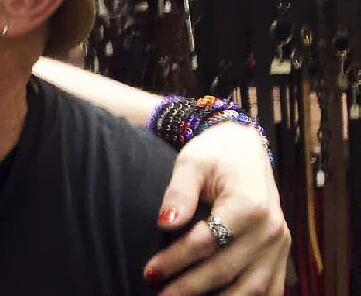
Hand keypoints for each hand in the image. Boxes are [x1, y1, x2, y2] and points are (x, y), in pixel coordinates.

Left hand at [146, 123, 289, 294]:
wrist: (246, 149)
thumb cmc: (214, 154)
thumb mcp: (191, 162)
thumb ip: (178, 193)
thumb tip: (165, 223)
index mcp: (248, 205)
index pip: (207, 242)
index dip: (176, 260)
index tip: (149, 273)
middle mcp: (270, 229)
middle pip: (226, 269)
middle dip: (189, 287)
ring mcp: (279, 244)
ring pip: (252, 288)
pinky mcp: (281, 252)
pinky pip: (271, 288)